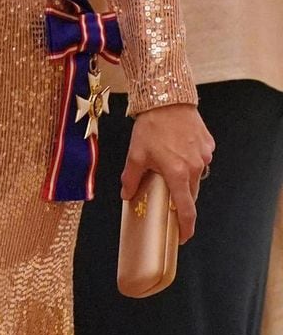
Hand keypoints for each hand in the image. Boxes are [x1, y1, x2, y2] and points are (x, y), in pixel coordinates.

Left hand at [121, 103, 214, 243]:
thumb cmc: (151, 126)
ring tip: (169, 161)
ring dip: (185, 174)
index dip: (185, 228)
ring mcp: (204, 155)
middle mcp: (195, 167)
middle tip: (167, 192)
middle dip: (180, 196)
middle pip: (190, 193)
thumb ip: (131, 178)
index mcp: (178, 174)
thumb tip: (126, 195)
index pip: (186, 210)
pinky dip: (191, 158)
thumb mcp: (136, 153)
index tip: (182, 237)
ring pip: (196, 174)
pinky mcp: (208, 143)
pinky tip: (178, 147)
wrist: (167, 97)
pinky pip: (200, 158)